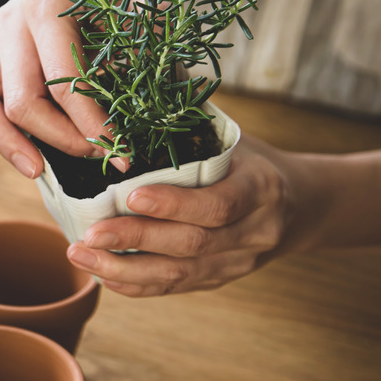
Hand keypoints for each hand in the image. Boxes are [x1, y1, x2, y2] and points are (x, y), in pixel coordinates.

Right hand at [0, 0, 127, 177]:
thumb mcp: (140, 8)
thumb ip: (141, 51)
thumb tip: (140, 107)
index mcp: (47, 3)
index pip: (63, 83)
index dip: (91, 125)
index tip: (119, 152)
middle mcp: (14, 18)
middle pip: (20, 100)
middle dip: (58, 138)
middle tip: (95, 156)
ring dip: (7, 142)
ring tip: (37, 171)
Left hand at [65, 136, 299, 296]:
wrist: (300, 206)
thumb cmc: (250, 161)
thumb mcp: (234, 139)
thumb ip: (192, 127)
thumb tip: (139, 92)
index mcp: (261, 189)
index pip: (218, 204)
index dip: (174, 204)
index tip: (130, 197)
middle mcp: (254, 232)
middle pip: (192, 244)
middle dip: (135, 240)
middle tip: (89, 234)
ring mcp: (238, 263)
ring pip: (179, 274)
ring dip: (124, 269)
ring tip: (81, 256)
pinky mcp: (219, 280)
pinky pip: (175, 288)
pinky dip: (136, 284)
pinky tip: (102, 274)